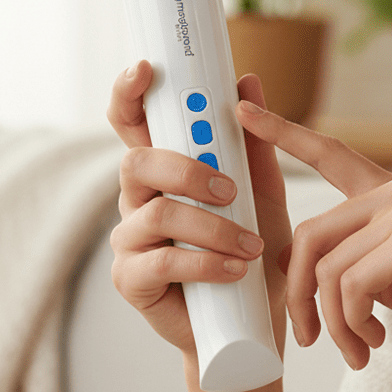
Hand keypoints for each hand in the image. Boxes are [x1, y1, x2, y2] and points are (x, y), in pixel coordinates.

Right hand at [106, 62, 290, 357]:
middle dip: (186, 169)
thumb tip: (249, 82)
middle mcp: (137, 198)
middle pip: (138, 162)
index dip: (129, 92)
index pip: (133, 122)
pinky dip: (205, 263)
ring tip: (250, 245)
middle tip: (230, 189)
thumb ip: (253, 143)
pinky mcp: (132, 280)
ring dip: (211, 227)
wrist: (253, 323)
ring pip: (157, 213)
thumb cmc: (252, 249)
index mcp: (162, 169)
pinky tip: (234, 270)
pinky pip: (161, 262)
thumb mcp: (262, 192)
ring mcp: (129, 239)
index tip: (145, 68)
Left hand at [235, 99, 391, 370]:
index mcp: (390, 193)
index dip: (283, 132)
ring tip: (355, 349)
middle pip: (309, 236)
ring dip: (331, 321)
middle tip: (309, 337)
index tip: (244, 110)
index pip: (329, 153)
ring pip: (325, 268)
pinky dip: (351, 323)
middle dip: (299, 296)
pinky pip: (348, 286)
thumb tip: (309, 277)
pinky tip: (375, 341)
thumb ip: (359, 259)